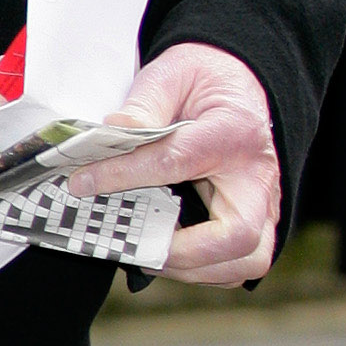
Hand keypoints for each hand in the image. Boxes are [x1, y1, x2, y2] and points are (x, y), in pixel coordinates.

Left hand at [69, 40, 281, 286]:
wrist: (236, 81)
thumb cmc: (203, 80)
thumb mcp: (170, 76)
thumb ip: (143, 105)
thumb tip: (109, 134)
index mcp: (233, 131)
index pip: (176, 162)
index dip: (123, 175)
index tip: (82, 183)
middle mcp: (257, 175)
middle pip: (238, 237)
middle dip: (180, 253)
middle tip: (130, 244)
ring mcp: (264, 203)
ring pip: (245, 261)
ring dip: (193, 269)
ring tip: (143, 251)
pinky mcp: (257, 221)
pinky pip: (238, 263)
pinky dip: (202, 268)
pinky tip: (162, 250)